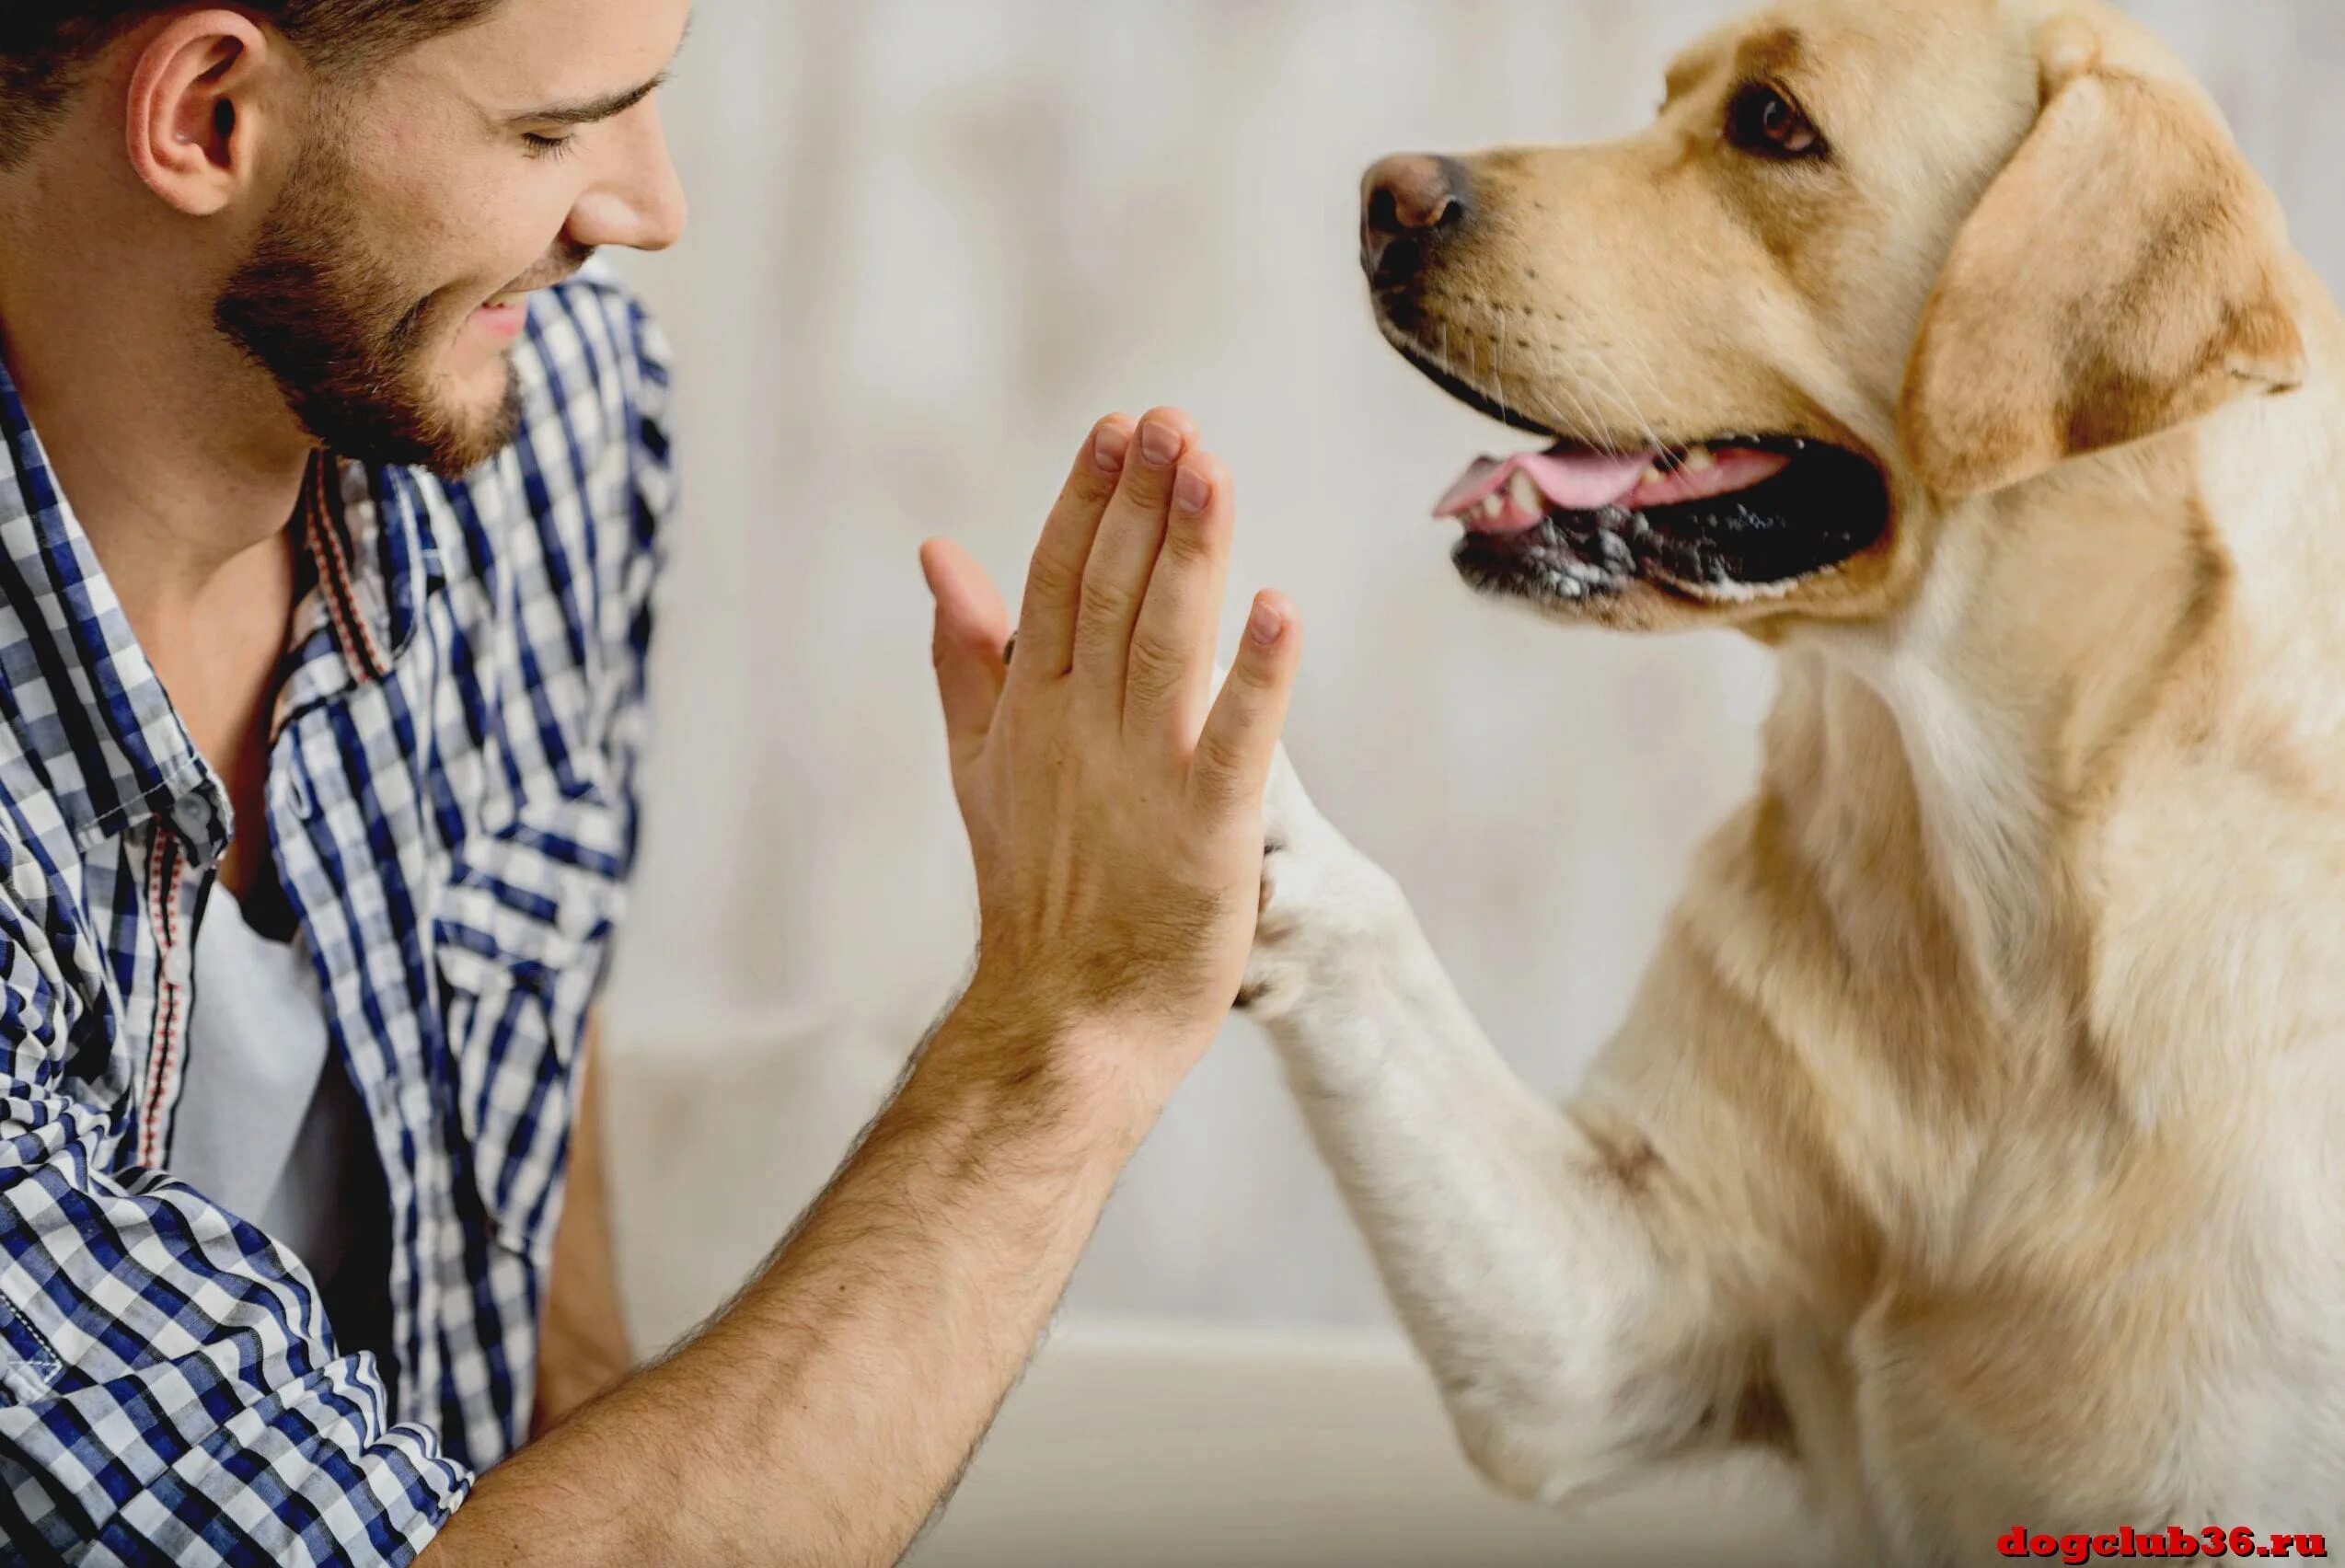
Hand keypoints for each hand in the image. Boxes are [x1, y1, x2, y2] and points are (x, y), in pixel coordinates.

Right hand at [920, 409, 1301, 1086]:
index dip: (1090, 502)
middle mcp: (1081, 730)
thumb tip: (938, 553)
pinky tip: (1278, 610)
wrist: (1063, 1020)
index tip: (1121, 428)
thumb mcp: (983, 762)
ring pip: (1165, 644)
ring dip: (1190, 556)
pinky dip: (1256, 677)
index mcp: (1033, 709)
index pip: (1056, 581)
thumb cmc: (1036, 891)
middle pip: (1112, 595)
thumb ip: (969, 655)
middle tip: (1173, 422)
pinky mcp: (1207, 832)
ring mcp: (1142, 779)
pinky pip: (1236, 742)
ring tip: (1212, 471)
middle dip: (1143, 503)